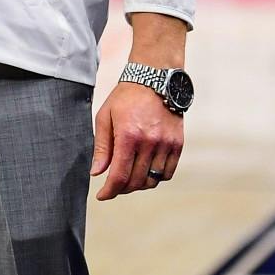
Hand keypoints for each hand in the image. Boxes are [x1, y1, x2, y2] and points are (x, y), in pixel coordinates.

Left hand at [90, 82, 181, 200]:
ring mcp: (165, 143)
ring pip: (152, 180)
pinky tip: (146, 171)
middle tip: (114, 185)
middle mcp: (149, 142)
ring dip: (139, 184)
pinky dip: (156, 178)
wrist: (154, 79)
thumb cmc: (126, 97)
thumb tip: (97, 174)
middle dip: (122, 189)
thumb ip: (101, 147)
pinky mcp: (177, 143)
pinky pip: (168, 172)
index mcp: (128, 135)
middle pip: (136, 181)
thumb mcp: (105, 117)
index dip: (109, 191)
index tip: (103, 195)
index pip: (119, 176)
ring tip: (130, 177)